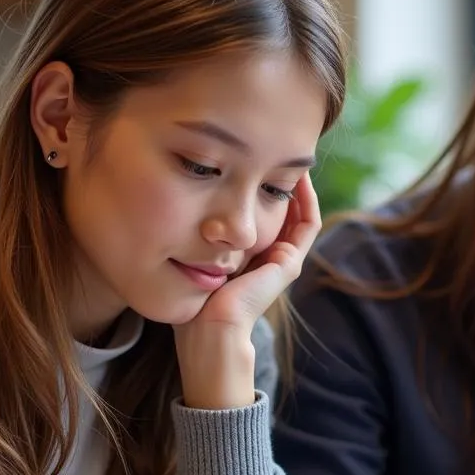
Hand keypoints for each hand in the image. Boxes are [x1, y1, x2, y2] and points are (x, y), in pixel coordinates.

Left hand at [173, 174, 320, 408]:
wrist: (207, 330)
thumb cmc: (191, 298)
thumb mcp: (190, 254)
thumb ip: (192, 232)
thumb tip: (168, 193)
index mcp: (249, 253)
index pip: (262, 210)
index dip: (258, 181)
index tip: (246, 153)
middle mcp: (269, 255)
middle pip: (281, 207)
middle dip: (276, 175)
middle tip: (270, 144)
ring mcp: (283, 259)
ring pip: (298, 210)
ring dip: (295, 181)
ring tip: (287, 152)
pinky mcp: (289, 263)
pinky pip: (306, 222)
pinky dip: (304, 197)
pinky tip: (295, 173)